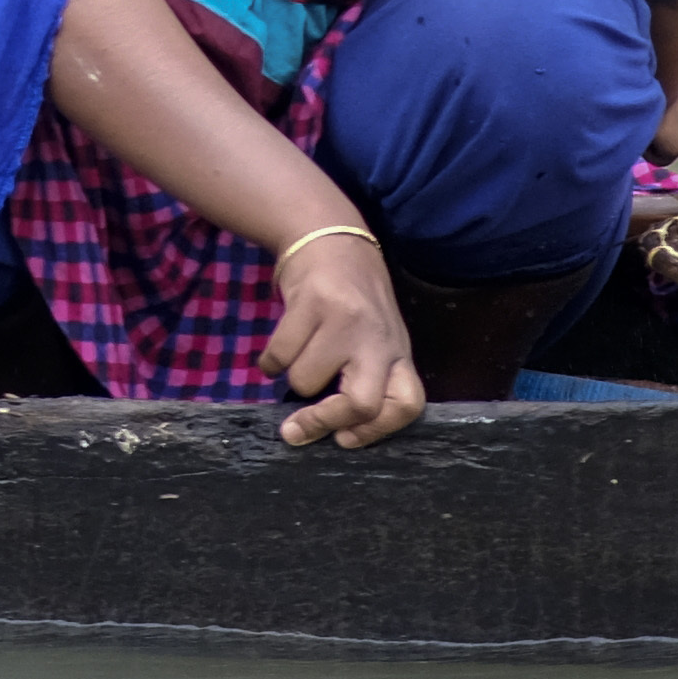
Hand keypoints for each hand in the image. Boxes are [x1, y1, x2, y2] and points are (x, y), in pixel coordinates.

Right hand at [266, 228, 422, 449]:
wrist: (331, 239)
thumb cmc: (354, 300)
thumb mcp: (375, 337)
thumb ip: (367, 376)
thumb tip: (336, 429)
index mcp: (399, 351)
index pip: (406, 405)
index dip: (376, 431)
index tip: (344, 439)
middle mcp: (378, 338)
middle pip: (361, 403)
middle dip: (323, 422)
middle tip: (296, 431)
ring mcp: (345, 320)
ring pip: (306, 381)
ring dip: (292, 376)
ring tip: (298, 355)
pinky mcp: (311, 302)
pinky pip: (279, 355)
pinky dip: (270, 361)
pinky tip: (281, 345)